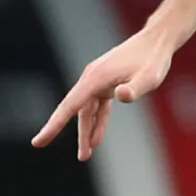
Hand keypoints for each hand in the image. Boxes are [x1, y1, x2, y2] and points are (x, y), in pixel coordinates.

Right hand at [33, 28, 175, 160]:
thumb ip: (135, 88)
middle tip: (52, 149)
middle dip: (64, 131)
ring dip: (85, 132)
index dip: (53, 125)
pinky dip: (96, 122)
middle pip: (73, 110)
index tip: (38, 142)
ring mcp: (99, 80)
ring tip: (85, 155)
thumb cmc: (154, 59)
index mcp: (96, 78)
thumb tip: (119, 95)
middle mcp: (92, 78)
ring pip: (86, 110)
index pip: (69, 106)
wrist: (157, 40)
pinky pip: (97, 106)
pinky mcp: (107, 82)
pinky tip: (96, 139)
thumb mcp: (149, 77)